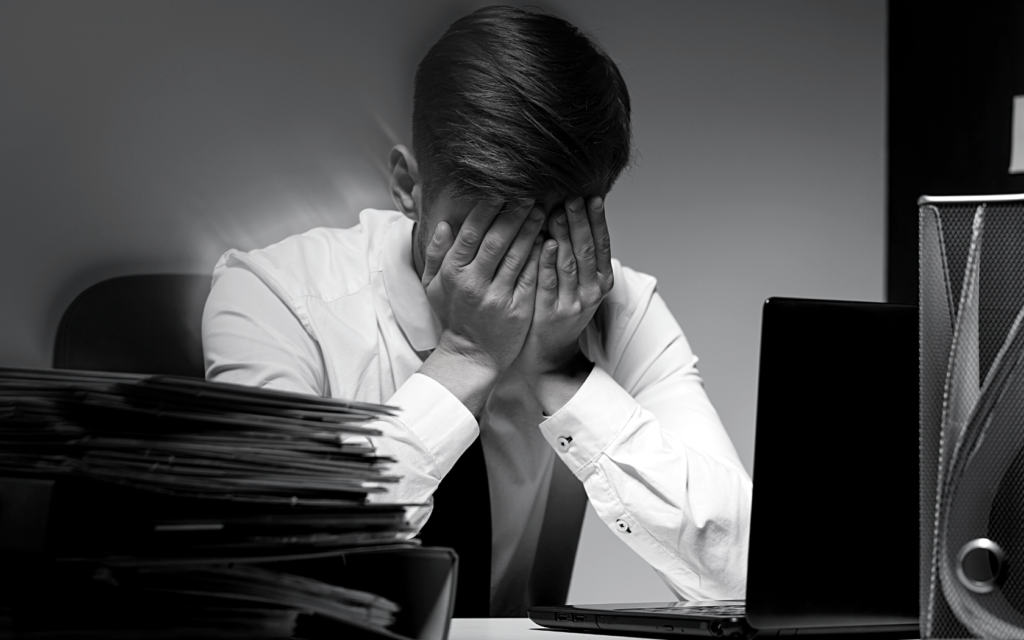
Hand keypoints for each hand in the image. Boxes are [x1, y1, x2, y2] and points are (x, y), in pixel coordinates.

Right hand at [421, 198, 545, 375]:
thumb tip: (444, 223)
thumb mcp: (432, 285)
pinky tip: (549, 239)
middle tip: (529, 194)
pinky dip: (540, 256)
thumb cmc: (452, 314)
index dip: (487, 210)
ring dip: (531, 230)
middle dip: (514, 214)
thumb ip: (435, 253)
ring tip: (543, 210)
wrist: (471, 354)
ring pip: (518, 255)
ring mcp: (497, 297)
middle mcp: (474, 284)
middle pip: (497, 240)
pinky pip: (531, 276)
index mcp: (453, 273)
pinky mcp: (518, 309)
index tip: (500, 192)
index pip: (471, 233)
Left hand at [514, 195, 613, 375]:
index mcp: (602, 280)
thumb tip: (575, 209)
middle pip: (586, 251)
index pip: (602, 244)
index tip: (592, 197)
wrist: (550, 349)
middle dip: (580, 222)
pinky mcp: (552, 313)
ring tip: (556, 211)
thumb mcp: (579, 281)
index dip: (597, 220)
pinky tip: (545, 243)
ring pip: (569, 264)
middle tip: (572, 198)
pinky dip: (547, 262)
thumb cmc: (562, 305)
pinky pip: (549, 283)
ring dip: (564, 236)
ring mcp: (573, 303)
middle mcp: (592, 291)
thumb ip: (579, 251)